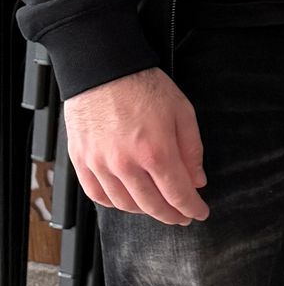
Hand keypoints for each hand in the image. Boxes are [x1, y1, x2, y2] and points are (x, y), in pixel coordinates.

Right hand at [63, 68, 208, 224]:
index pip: (178, 194)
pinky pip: (97, 194)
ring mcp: (100, 164)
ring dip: (144, 211)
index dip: (192, 209)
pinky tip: (126, 199)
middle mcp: (126, 163)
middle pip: (152, 205)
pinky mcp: (81, 161)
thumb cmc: (142, 85)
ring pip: (124, 204)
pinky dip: (114, 202)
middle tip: (181, 216)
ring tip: (157, 206)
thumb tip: (197, 180)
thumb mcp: (182, 112)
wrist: (103, 69)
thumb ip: (191, 150)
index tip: (199, 212)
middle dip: (171, 215)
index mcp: (156, 151)